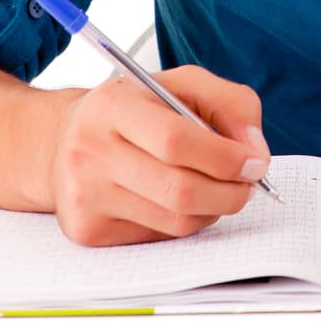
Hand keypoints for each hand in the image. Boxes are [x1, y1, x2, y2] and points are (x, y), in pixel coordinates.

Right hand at [48, 64, 272, 246]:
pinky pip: (158, 236)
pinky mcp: (88, 232)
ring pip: (174, 220)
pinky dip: (186, 220)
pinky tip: (183, 199)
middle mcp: (90, 152)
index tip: (256, 161)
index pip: (176, 141)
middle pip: (179, 189)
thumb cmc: (134, 109)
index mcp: (112, 105)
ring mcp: (85, 197)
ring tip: (219, 188)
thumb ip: (230, 103)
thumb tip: (255, 151)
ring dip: (213, 208)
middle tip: (249, 183)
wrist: (64, 141)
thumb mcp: (181, 84)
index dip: (225, 156)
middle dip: (230, 191)